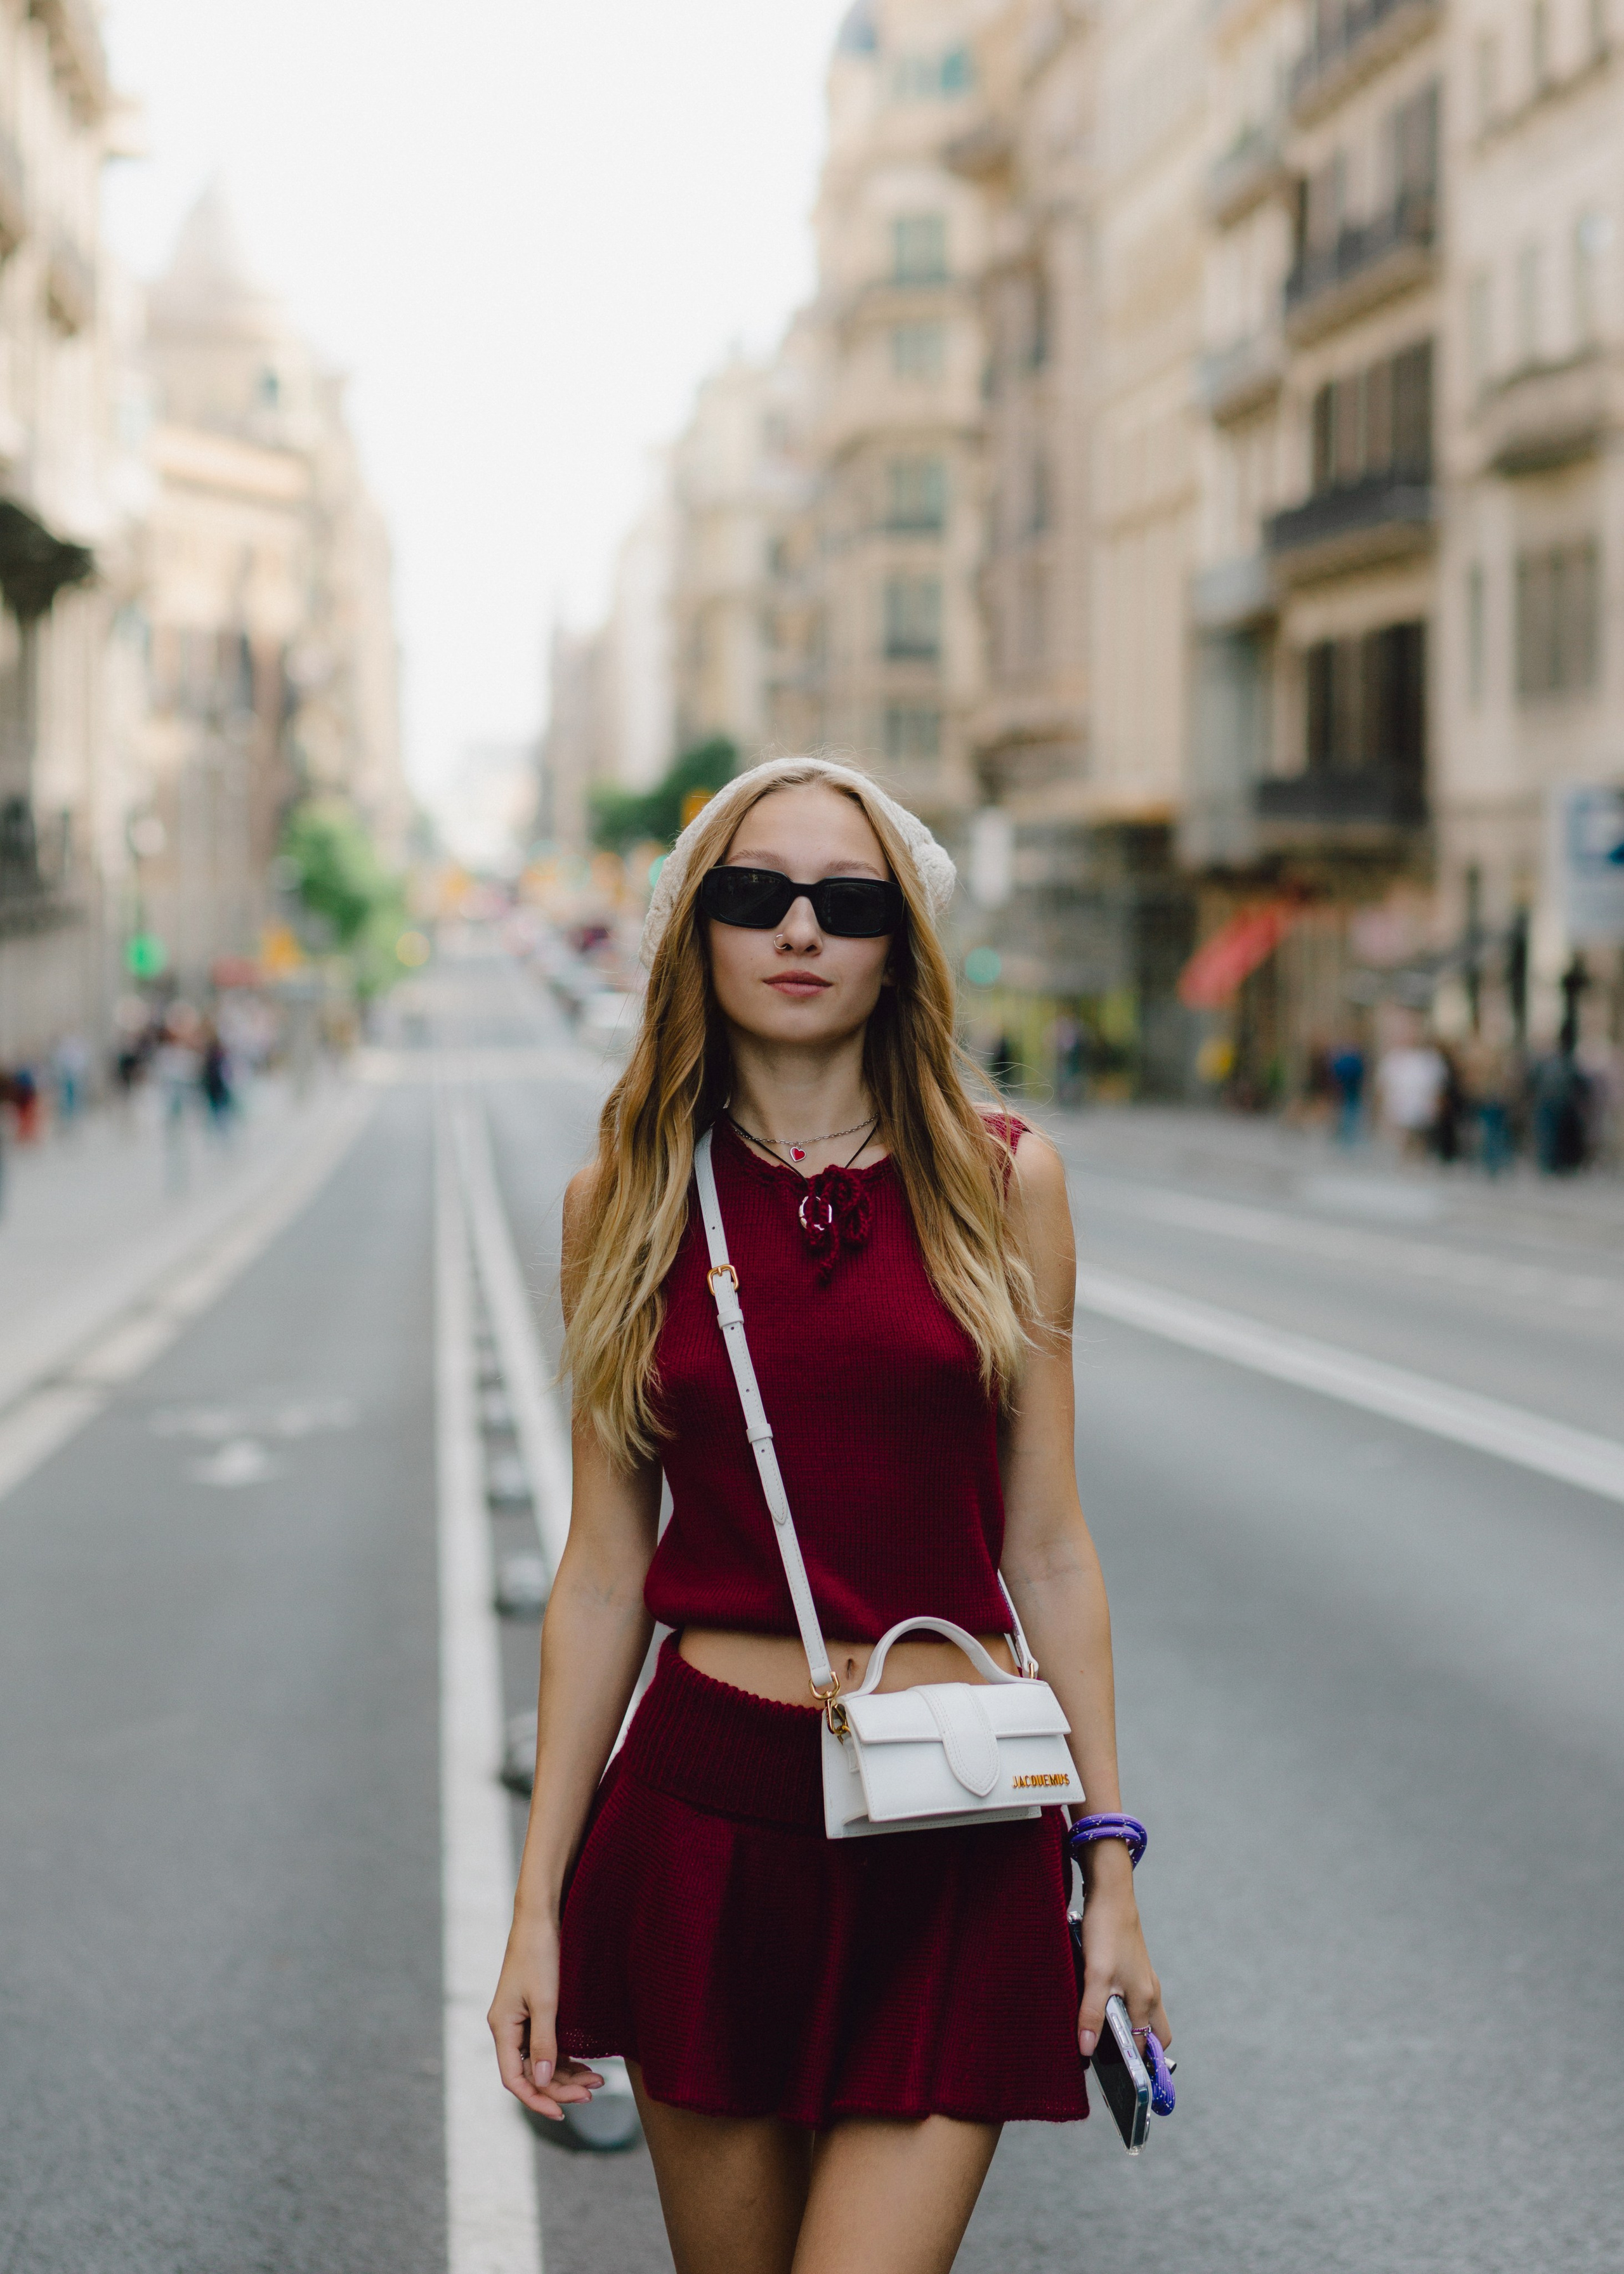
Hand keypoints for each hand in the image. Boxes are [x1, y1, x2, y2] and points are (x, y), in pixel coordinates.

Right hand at [488, 1914, 604, 2120]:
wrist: (542, 1917)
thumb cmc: (540, 1954)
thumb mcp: (545, 2001)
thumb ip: (543, 2043)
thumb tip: (541, 2083)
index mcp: (502, 2028)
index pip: (514, 2079)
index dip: (536, 2099)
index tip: (562, 2113)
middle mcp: (509, 2028)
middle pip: (531, 2073)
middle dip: (560, 2087)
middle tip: (593, 2092)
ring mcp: (522, 2020)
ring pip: (542, 2061)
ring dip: (567, 2074)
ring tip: (598, 2082)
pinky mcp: (536, 2011)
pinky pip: (549, 2045)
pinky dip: (567, 2057)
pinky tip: (588, 2064)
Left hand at [1075, 1859, 1170, 2059]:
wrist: (1111, 1894)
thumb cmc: (1106, 1933)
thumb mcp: (1095, 1976)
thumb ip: (1092, 2014)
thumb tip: (1087, 2050)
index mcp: (1146, 2001)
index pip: (1148, 2048)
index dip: (1136, 2067)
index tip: (1120, 2087)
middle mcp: (1150, 1993)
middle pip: (1154, 2036)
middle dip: (1140, 2051)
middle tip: (1112, 2061)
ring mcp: (1143, 1980)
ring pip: (1144, 2016)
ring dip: (1129, 2029)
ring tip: (1102, 2034)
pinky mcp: (1133, 1968)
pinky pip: (1134, 1999)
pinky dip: (1122, 2009)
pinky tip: (1100, 2004)